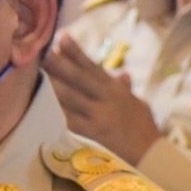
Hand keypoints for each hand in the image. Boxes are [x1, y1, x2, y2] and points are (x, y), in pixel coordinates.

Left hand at [44, 31, 160, 164]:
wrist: (149, 153)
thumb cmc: (144, 127)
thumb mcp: (138, 103)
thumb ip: (126, 89)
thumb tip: (123, 74)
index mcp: (116, 90)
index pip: (93, 67)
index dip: (76, 52)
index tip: (62, 37)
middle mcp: (106, 99)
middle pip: (79, 78)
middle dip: (60, 64)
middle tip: (44, 51)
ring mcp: (97, 115)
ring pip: (71, 97)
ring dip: (55, 84)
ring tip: (41, 72)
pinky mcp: (90, 132)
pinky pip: (70, 118)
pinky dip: (59, 109)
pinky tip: (47, 101)